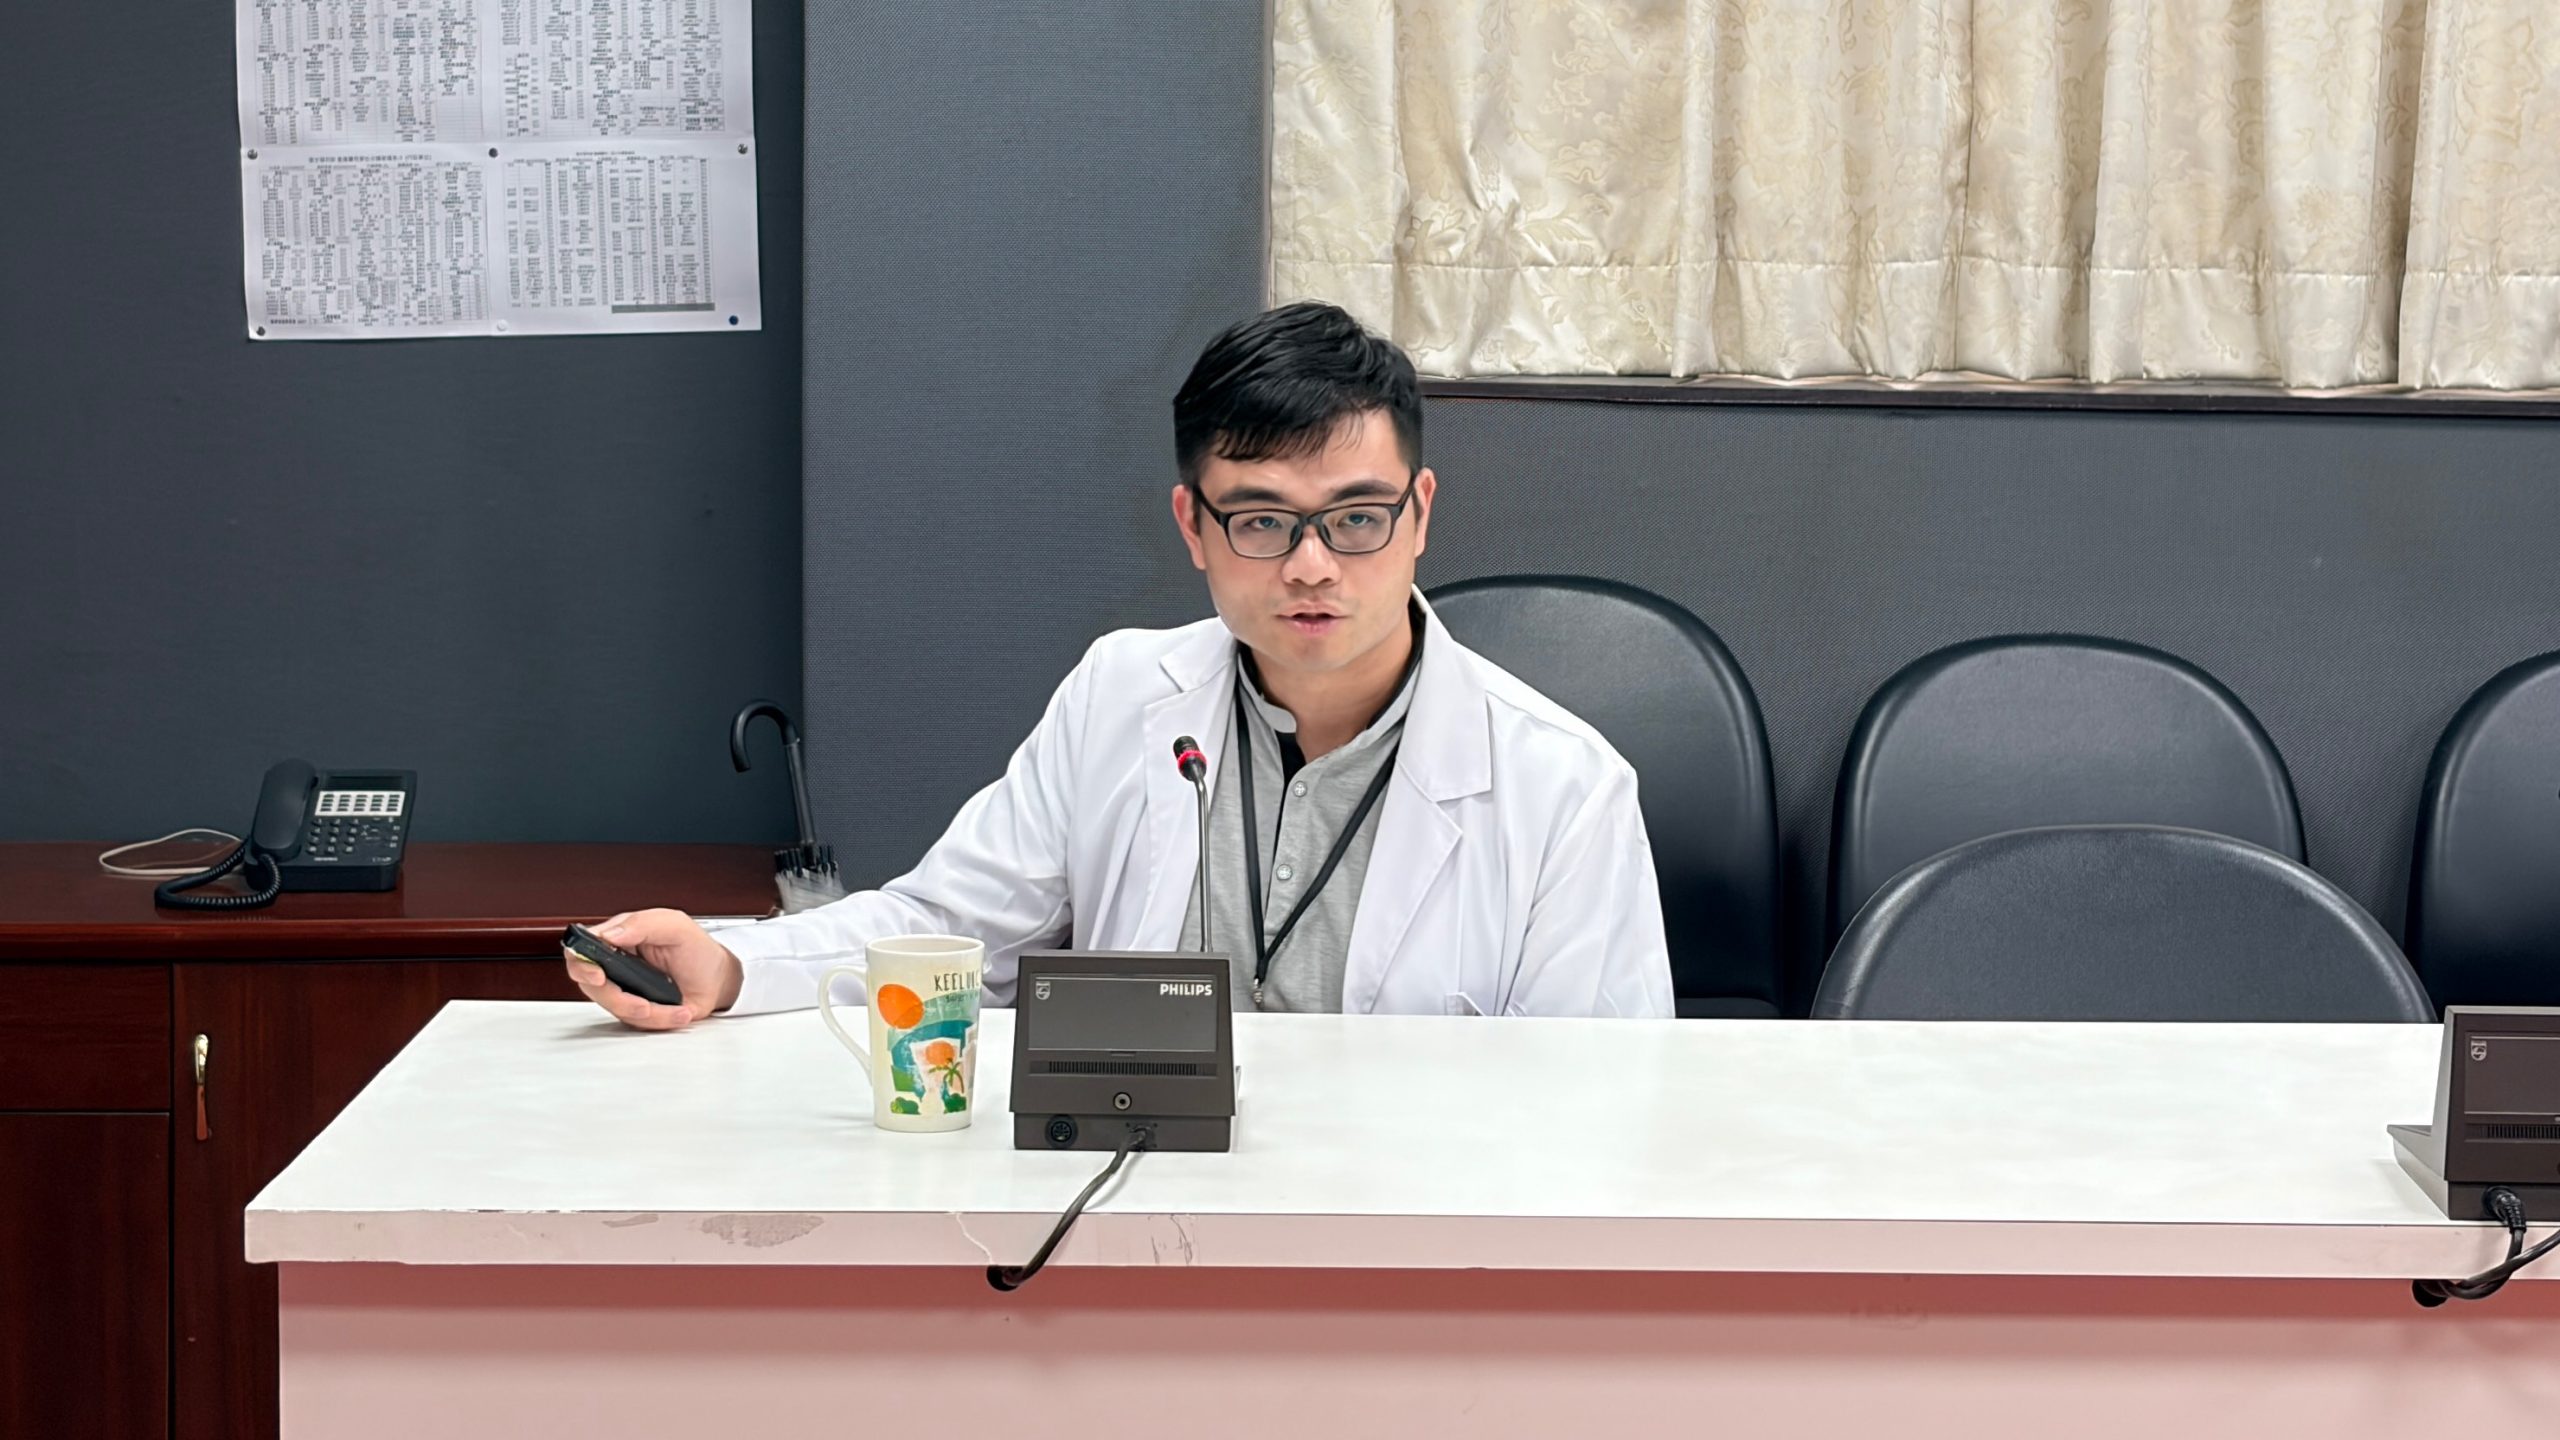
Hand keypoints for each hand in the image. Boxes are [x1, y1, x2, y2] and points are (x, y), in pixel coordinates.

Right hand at [563, 908, 744, 1030]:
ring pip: (615, 1009)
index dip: (581, 964)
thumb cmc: (696, 948)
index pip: (581, 949)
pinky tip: (679, 1010)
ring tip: (673, 1005)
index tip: (598, 976)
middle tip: (642, 1003)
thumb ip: (642, 924)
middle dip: (617, 999)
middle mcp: (616, 965)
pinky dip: (662, 1019)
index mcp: (618, 938)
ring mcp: (625, 989)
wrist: (718, 978)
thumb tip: (609, 933)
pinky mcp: (637, 1010)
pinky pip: (637, 1023)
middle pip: (592, 986)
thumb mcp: (674, 925)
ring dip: (646, 1012)